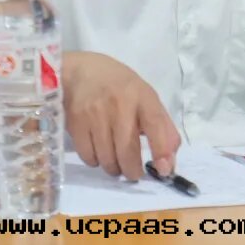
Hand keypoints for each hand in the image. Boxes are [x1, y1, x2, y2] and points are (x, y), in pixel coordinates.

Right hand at [63, 51, 180, 180]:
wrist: (80, 72)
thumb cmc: (119, 87)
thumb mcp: (145, 97)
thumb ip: (162, 127)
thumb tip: (169, 161)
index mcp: (141, 96)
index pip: (155, 123)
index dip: (161, 150)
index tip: (164, 170)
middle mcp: (119, 104)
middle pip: (127, 151)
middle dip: (132, 171)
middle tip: (133, 172)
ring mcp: (95, 114)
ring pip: (107, 159)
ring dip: (114, 168)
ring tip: (115, 162)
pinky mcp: (76, 123)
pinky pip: (88, 157)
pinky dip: (95, 161)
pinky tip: (98, 151)